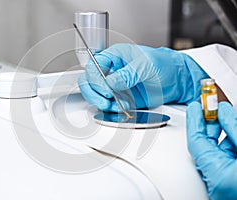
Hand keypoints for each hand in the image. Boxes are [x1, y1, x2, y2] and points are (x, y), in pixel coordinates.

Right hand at [78, 44, 208, 111]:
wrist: (177, 81)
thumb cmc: (165, 65)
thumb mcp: (147, 66)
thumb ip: (128, 73)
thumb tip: (111, 81)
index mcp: (116, 56)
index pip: (94, 66)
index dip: (96, 79)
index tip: (107, 90)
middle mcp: (112, 70)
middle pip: (89, 81)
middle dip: (94, 94)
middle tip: (106, 101)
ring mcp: (115, 85)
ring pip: (96, 95)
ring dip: (103, 103)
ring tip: (117, 105)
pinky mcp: (120, 97)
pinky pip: (108, 105)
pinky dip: (112, 109)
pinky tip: (123, 107)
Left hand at [187, 101, 236, 199]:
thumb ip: (235, 128)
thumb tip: (224, 112)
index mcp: (218, 174)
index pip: (196, 141)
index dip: (195, 120)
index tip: (196, 106)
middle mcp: (219, 181)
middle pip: (207, 146)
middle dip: (210, 124)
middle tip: (211, 107)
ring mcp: (226, 182)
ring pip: (220, 152)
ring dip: (224, 133)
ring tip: (226, 116)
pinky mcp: (233, 182)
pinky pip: (229, 160)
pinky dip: (232, 145)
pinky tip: (235, 133)